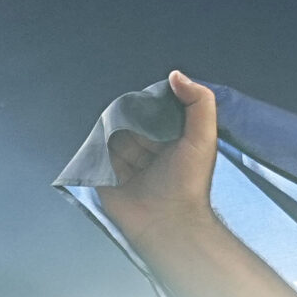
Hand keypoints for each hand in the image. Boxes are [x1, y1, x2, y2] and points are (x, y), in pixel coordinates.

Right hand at [98, 70, 218, 243]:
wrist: (167, 222)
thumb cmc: (188, 182)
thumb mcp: (203, 138)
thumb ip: (199, 104)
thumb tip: (176, 75)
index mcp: (170, 139)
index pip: (152, 110)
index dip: (147, 102)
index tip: (144, 99)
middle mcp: (147, 149)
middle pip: (127, 120)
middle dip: (125, 117)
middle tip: (129, 122)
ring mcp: (124, 163)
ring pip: (109, 135)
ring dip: (109, 131)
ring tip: (115, 134)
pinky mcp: (105, 176)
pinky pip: (93, 154)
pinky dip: (95, 147)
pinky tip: (98, 142)